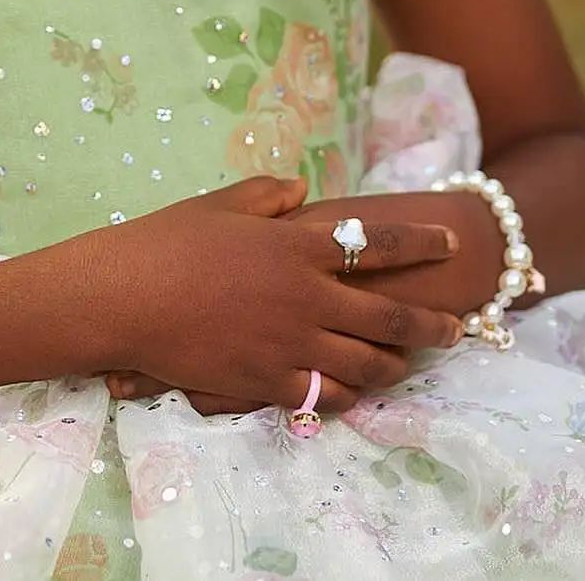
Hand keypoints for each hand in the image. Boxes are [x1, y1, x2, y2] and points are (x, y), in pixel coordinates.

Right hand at [96, 174, 463, 419]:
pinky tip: (357, 391)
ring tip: (409, 365)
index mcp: (300, 246)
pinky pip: (326, 394)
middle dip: (431, 324)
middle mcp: (308, 297)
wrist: (127, 297)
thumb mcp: (222, 203)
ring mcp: (291, 344)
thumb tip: (303, 190)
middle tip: (457, 328)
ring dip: (397, 365)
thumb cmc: (169, 240)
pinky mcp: (268, 381)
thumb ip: (269, 195)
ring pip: (367, 364)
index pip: (380, 244)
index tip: (455, 243)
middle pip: (390, 316)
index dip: (423, 243)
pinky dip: (349, 393)